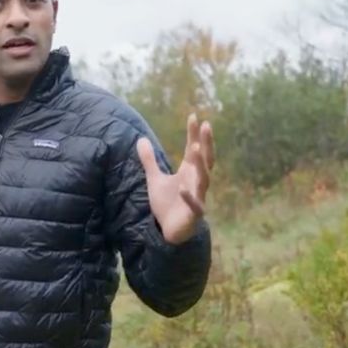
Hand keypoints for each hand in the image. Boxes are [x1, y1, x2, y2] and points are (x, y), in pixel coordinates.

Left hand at [136, 113, 214, 244]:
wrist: (170, 231)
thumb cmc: (167, 203)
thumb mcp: (154, 178)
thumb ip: (149, 160)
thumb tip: (141, 139)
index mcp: (189, 172)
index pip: (194, 149)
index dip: (194, 133)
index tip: (193, 116)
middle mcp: (196, 181)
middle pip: (205, 159)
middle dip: (206, 143)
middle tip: (206, 125)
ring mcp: (198, 196)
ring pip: (204, 179)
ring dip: (201, 165)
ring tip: (197, 148)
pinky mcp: (194, 213)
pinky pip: (195, 204)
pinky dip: (190, 197)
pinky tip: (183, 188)